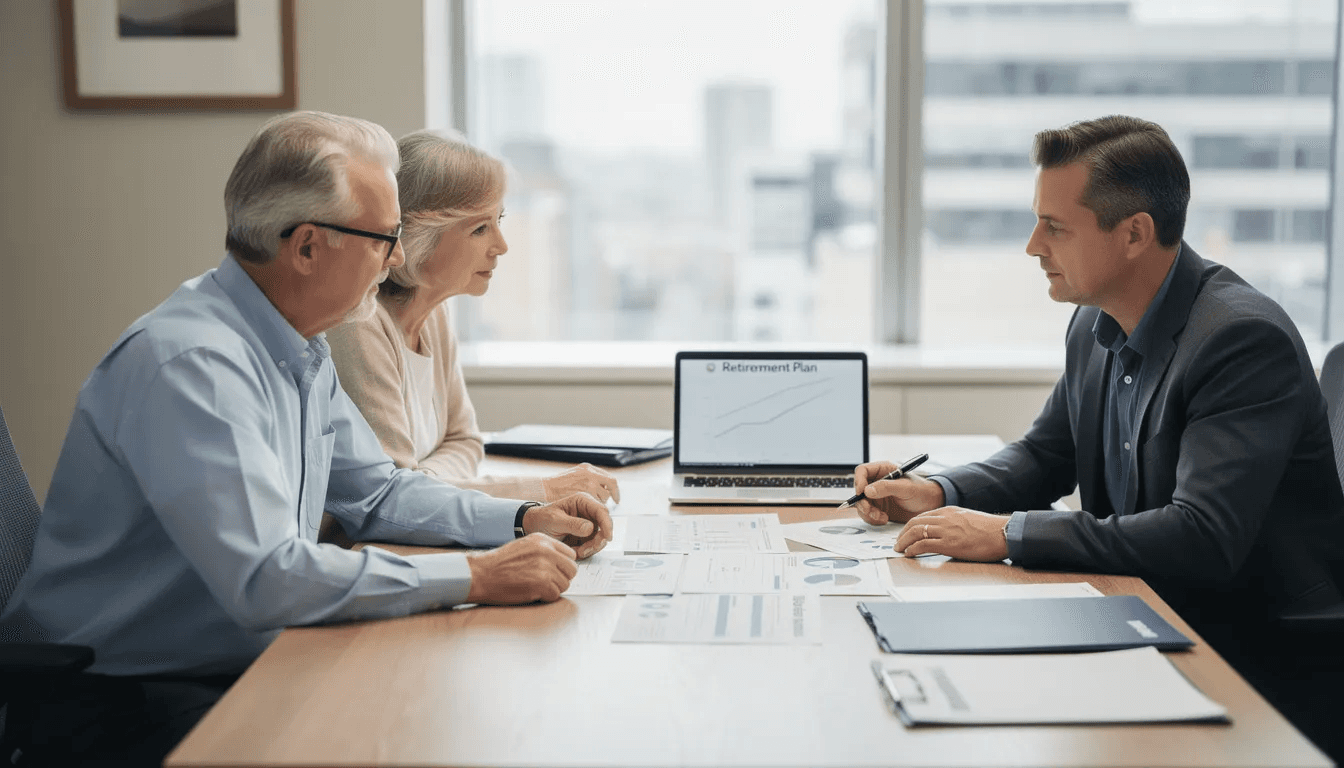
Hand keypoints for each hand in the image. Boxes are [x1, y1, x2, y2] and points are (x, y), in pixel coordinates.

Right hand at [465, 534, 577, 603]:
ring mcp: (545, 566)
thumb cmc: (498, 564)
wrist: (480, 574)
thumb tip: (562, 563)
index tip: (554, 572)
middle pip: (572, 570)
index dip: (562, 566)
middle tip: (545, 583)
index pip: (570, 554)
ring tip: (535, 587)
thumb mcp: (524, 547)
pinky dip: (544, 598)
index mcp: (543, 540)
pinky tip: (530, 592)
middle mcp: (546, 550)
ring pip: (565, 584)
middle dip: (561, 579)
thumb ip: (544, 551)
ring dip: (552, 589)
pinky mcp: (541, 583)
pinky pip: (555, 595)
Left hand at [523, 492, 613, 558]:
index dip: (607, 524)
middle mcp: (588, 511)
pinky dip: (587, 550)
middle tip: (587, 549)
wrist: (534, 527)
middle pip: (605, 525)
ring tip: (577, 551)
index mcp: (582, 501)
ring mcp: (589, 524)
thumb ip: (572, 524)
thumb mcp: (555, 520)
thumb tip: (590, 528)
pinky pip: (594, 544)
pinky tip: (575, 551)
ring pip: (601, 537)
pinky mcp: (587, 535)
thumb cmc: (542, 519)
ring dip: (592, 547)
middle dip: (599, 539)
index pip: (601, 510)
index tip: (607, 537)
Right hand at [542, 463, 620, 503]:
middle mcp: (590, 473)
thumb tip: (603, 486)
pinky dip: (594, 508)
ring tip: (592, 506)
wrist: (546, 489)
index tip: (616, 496)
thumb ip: (589, 478)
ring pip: (604, 496)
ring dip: (601, 503)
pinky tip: (588, 511)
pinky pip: (596, 503)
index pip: (609, 478)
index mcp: (588, 468)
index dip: (614, 488)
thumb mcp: (574, 475)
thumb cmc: (558, 485)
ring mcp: (588, 483)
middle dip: (612, 495)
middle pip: (611, 485)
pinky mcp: (585, 494)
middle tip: (613, 502)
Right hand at [851, 460, 944, 524]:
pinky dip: (873, 519)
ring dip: (868, 513)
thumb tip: (867, 490)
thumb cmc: (922, 491)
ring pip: (861, 504)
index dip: (858, 481)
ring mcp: (877, 496)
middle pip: (858, 490)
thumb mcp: (905, 488)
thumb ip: (886, 487)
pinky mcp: (878, 508)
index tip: (862, 493)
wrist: (930, 506)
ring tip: (881, 517)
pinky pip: (867, 514)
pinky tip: (884, 519)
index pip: (862, 471)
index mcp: (883, 470)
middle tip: (871, 511)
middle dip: (862, 502)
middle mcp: (877, 482)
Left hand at [894, 507, 1009, 561]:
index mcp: (949, 511)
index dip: (910, 526)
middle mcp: (945, 518)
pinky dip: (912, 549)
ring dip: (904, 541)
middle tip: (898, 542)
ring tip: (899, 549)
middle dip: (902, 533)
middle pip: (915, 522)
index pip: (922, 516)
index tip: (905, 533)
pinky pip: (923, 545)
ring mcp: (946, 530)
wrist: (1003, 533)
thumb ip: (954, 523)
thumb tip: (945, 533)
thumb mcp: (967, 519)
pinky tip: (909, 554)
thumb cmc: (990, 530)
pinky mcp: (949, 543)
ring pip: (916, 532)